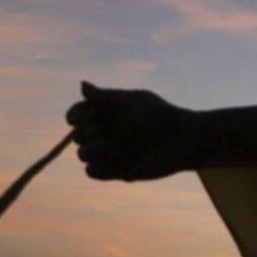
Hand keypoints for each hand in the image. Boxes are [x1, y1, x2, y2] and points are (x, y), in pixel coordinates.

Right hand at [65, 81, 194, 180]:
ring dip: (93, 151)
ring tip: (113, 148)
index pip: (76, 115)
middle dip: (88, 134)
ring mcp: (109, 153)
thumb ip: (104, 97)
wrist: (181, 140)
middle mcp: (105, 132)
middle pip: (77, 136)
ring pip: (82, 154)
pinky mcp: (115, 171)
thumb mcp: (130, 102)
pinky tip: (115, 162)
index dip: (75, 117)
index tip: (81, 117)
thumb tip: (82, 85)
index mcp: (106, 113)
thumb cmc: (157, 116)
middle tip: (106, 132)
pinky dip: (98, 168)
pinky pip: (91, 172)